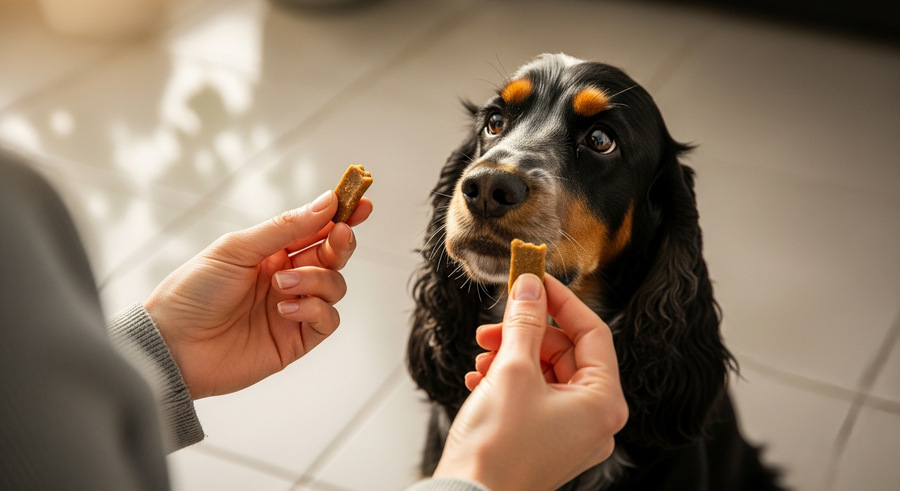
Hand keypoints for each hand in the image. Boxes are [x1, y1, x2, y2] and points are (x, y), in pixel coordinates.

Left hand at [144, 191, 372, 398]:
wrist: (172, 345)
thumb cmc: (193, 291)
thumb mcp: (238, 249)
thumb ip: (286, 228)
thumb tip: (327, 202)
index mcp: (272, 252)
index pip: (316, 229)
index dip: (341, 216)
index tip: (361, 204)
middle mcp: (287, 278)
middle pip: (333, 256)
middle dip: (340, 244)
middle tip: (337, 236)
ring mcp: (293, 309)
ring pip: (335, 286)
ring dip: (316, 280)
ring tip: (281, 285)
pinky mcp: (296, 340)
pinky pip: (327, 320)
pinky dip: (315, 310)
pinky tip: (286, 308)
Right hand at [433, 274, 627, 490]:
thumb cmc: (497, 449)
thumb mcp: (512, 370)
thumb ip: (524, 321)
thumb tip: (531, 286)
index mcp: (603, 403)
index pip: (593, 332)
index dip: (561, 301)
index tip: (535, 280)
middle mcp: (595, 420)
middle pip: (567, 352)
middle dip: (525, 334)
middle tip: (492, 327)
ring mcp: (572, 433)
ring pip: (546, 372)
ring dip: (511, 357)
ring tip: (480, 358)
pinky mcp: (547, 441)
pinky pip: (535, 396)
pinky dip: (508, 381)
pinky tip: (479, 379)